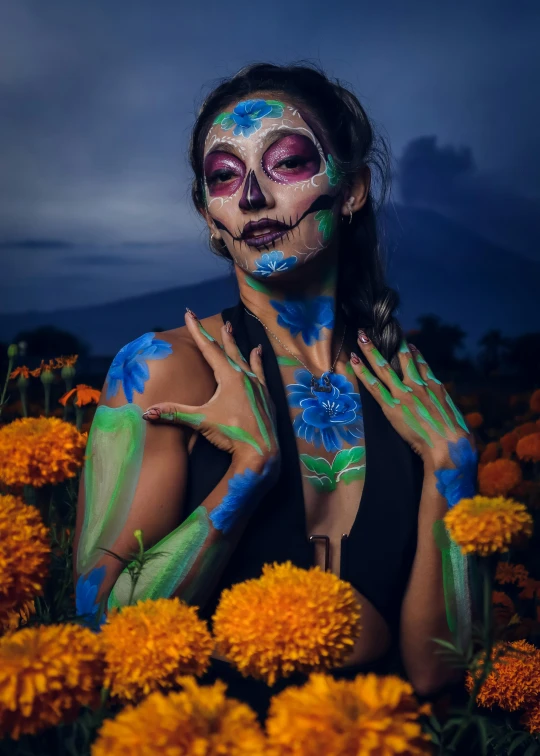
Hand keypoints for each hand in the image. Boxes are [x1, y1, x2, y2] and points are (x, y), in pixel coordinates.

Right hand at [143, 311, 278, 470]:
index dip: (197, 331)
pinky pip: (261, 371)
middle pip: (230, 350)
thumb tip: (147, 412)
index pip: (209, 349)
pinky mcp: (266, 396)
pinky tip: (259, 354)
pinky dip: (257, 360)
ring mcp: (258, 385)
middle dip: (222, 336)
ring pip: (246, 359)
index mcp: (230, 377)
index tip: (189, 314)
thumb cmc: (232, 433)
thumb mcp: (201, 421)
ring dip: (239, 345)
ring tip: (235, 330)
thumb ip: (175, 413)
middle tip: (221, 321)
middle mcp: (245, 376)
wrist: (261, 451)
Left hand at [350, 331, 473, 466]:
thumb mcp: (453, 413)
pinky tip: (354, 360)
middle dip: (390, 343)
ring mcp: (404, 394)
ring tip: (361, 336)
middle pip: (401, 358)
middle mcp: (419, 385)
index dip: (412, 352)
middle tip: (379, 331)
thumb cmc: (457, 437)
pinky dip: (363, 372)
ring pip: (383, 367)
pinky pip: (373, 386)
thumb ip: (444, 403)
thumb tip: (440, 402)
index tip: (405, 343)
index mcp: (435, 385)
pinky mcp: (392, 406)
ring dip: (371, 350)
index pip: (421, 363)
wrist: (450, 447)